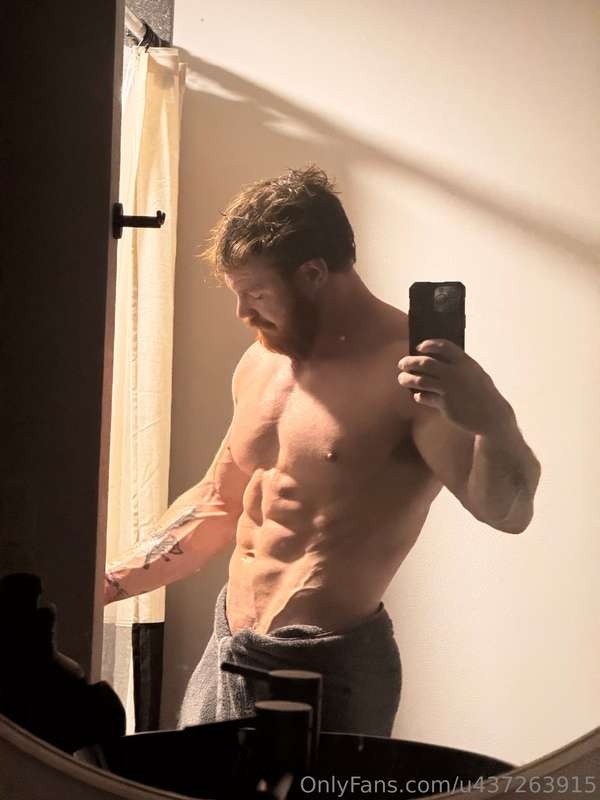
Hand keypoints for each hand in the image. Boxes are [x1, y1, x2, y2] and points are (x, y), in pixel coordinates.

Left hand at [397, 339, 513, 434]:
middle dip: (410, 362)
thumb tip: (434, 360)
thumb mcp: (475, 374)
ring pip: (420, 380)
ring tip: (402, 379)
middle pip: (425, 363)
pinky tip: (417, 396)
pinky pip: (425, 397)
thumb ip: (458, 366)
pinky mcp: (445, 404)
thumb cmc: (482, 393)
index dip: (429, 344)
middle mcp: (455, 373)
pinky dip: (419, 396)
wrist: (492, 416)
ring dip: (407, 379)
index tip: (419, 347)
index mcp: (465, 362)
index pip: (443, 346)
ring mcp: (449, 389)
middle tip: (402, 364)